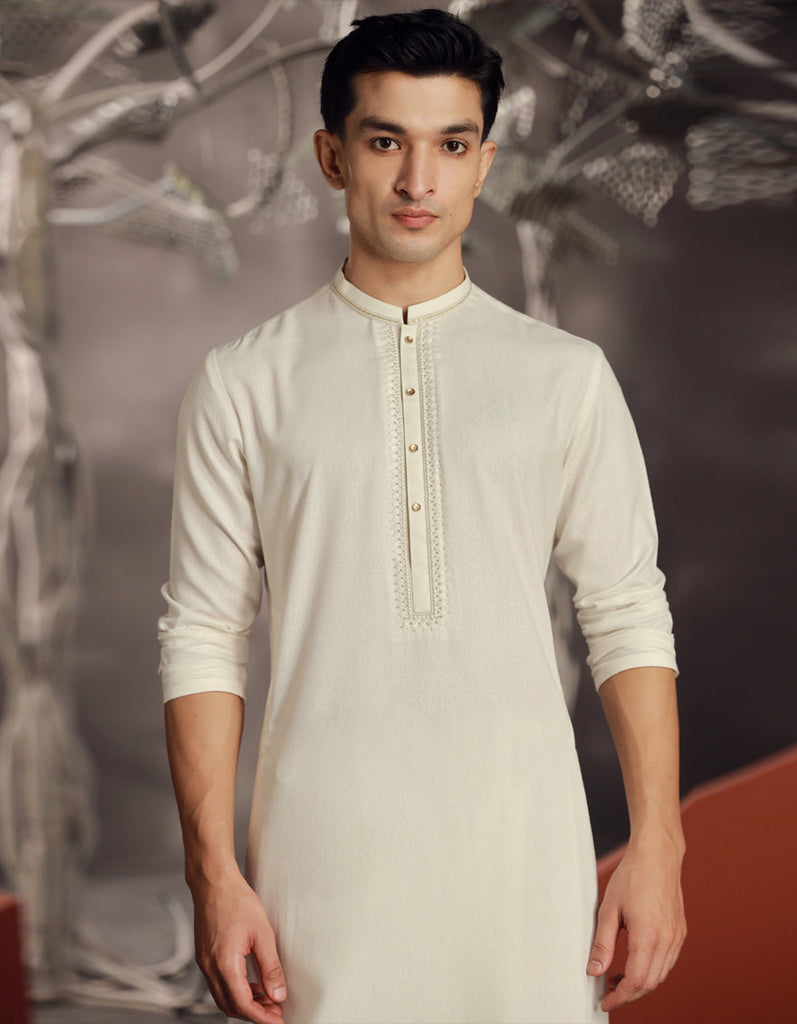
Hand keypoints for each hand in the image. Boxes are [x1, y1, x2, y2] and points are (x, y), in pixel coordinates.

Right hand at [191, 868, 286, 1023]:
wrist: (213, 882)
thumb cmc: (237, 901)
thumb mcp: (262, 933)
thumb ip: (270, 967)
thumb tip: (278, 994)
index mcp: (225, 965)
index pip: (243, 1005)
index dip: (262, 1017)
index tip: (278, 1020)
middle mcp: (210, 968)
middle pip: (231, 1006)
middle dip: (254, 1013)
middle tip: (275, 1011)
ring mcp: (204, 962)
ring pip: (223, 997)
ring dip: (244, 1003)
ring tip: (267, 997)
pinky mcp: (203, 956)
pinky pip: (218, 983)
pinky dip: (235, 989)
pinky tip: (251, 982)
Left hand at [586, 831, 685, 1011]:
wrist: (657, 855)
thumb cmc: (632, 876)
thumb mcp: (609, 909)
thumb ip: (602, 943)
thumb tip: (594, 971)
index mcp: (648, 937)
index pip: (635, 982)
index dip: (619, 997)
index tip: (604, 1001)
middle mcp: (667, 941)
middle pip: (650, 984)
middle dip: (628, 993)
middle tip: (607, 990)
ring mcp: (677, 937)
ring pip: (660, 975)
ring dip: (640, 983)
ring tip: (617, 976)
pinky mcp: (680, 932)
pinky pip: (668, 961)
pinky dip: (652, 970)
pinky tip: (635, 961)